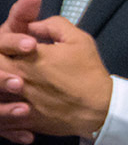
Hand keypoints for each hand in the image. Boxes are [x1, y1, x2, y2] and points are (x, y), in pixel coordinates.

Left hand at [0, 4, 112, 138]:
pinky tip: (15, 105)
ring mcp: (18, 101)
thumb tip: (33, 25)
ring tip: (13, 85)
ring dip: (2, 86)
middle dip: (1, 62)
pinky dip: (6, 110)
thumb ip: (52, 25)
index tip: (17, 46)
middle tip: (11, 61)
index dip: (4, 43)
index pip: (0, 46)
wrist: (100, 107)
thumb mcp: (78, 39)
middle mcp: (18, 79)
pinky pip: (4, 118)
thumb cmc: (89, 72)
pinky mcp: (23, 120)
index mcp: (28, 58)